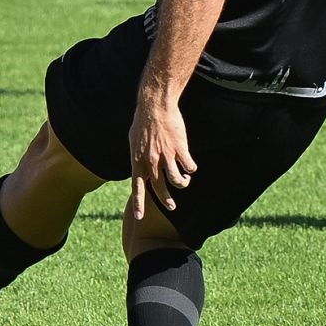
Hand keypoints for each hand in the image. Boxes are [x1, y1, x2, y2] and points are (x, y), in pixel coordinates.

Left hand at [128, 94, 194, 220]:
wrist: (155, 107)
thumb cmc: (143, 122)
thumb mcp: (133, 141)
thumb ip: (138, 156)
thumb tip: (139, 163)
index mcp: (138, 161)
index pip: (137, 188)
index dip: (139, 203)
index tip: (139, 217)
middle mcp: (151, 162)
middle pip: (159, 189)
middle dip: (166, 201)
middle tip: (171, 207)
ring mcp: (165, 157)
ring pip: (177, 181)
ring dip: (182, 183)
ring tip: (185, 180)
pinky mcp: (179, 149)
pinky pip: (189, 166)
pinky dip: (191, 169)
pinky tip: (191, 167)